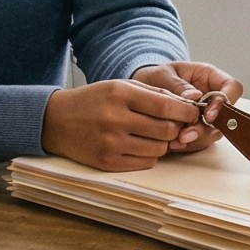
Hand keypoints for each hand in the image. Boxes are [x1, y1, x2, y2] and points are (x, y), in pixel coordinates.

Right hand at [42, 78, 202, 169]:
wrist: (56, 121)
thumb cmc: (93, 101)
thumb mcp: (120, 86)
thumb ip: (154, 94)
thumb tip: (188, 104)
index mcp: (120, 95)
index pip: (166, 107)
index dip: (186, 111)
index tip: (193, 112)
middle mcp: (116, 119)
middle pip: (167, 130)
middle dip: (176, 127)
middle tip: (173, 123)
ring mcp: (111, 144)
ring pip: (159, 149)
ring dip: (162, 142)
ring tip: (151, 133)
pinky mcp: (107, 163)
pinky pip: (145, 163)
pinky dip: (148, 154)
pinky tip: (138, 144)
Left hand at [131, 61, 245, 153]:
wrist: (141, 93)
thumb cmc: (156, 77)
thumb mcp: (163, 75)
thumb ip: (178, 85)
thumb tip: (195, 96)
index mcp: (210, 78)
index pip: (232, 88)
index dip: (225, 102)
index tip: (208, 114)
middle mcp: (212, 99)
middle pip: (225, 117)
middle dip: (206, 128)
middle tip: (187, 134)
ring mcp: (206, 117)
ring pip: (212, 133)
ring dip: (196, 139)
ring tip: (175, 141)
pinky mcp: (196, 131)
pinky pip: (198, 142)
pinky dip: (186, 145)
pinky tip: (171, 144)